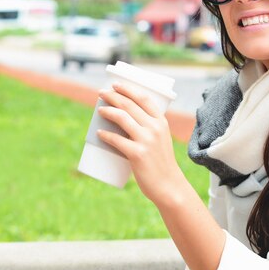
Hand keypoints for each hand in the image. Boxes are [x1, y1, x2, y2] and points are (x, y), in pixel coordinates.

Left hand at [96, 82, 185, 204]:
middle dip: (113, 96)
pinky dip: (106, 135)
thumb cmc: (160, 162)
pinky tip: (100, 132)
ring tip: (100, 110)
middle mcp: (155, 128)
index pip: (144, 98)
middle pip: (129, 105)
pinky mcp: (137, 154)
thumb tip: (123, 117)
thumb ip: (148, 127)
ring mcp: (146, 140)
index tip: (115, 85)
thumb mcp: (160, 139)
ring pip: (122, 118)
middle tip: (101, 93)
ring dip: (108, 111)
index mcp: (161, 121)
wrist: (168, 185)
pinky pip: (117, 140)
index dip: (128, 89)